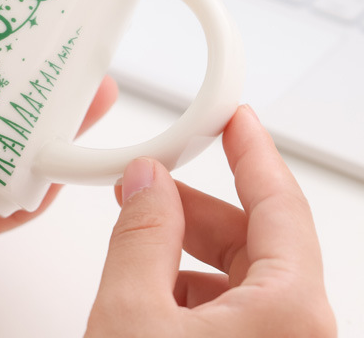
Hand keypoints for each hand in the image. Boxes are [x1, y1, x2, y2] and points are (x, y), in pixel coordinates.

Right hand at [86, 105, 335, 336]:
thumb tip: (148, 182)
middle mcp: (301, 334)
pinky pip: (236, 316)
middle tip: (153, 182)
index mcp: (289, 311)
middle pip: (256, 241)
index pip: (280, 203)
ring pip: (242, 281)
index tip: (235, 116)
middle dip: (198, 208)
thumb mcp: (132, 314)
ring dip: (188, 253)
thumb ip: (141, 235)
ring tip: (136, 245)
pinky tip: (148, 295)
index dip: (252, 151)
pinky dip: (192, 293)